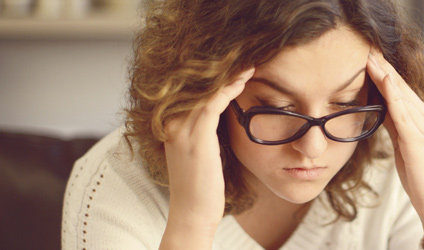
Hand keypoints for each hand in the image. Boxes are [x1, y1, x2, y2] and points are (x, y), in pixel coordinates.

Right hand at [160, 67, 254, 248]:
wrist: (192, 213)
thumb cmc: (201, 186)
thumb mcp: (200, 152)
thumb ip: (204, 131)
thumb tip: (221, 114)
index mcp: (170, 124)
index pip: (193, 90)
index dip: (215, 76)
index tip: (236, 64)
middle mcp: (171, 123)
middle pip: (197, 85)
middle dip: (222, 70)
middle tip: (245, 56)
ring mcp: (180, 129)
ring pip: (206, 90)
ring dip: (229, 75)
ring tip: (249, 63)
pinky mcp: (195, 138)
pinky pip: (212, 104)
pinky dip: (229, 89)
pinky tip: (243, 80)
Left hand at [365, 50, 423, 248]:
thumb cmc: (421, 177)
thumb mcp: (404, 145)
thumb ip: (396, 126)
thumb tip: (382, 109)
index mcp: (421, 119)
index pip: (400, 90)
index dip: (384, 73)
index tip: (368, 57)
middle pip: (401, 87)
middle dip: (383, 67)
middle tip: (366, 48)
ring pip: (402, 95)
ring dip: (386, 75)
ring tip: (370, 58)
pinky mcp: (418, 140)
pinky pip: (404, 113)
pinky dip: (395, 95)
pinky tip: (385, 82)